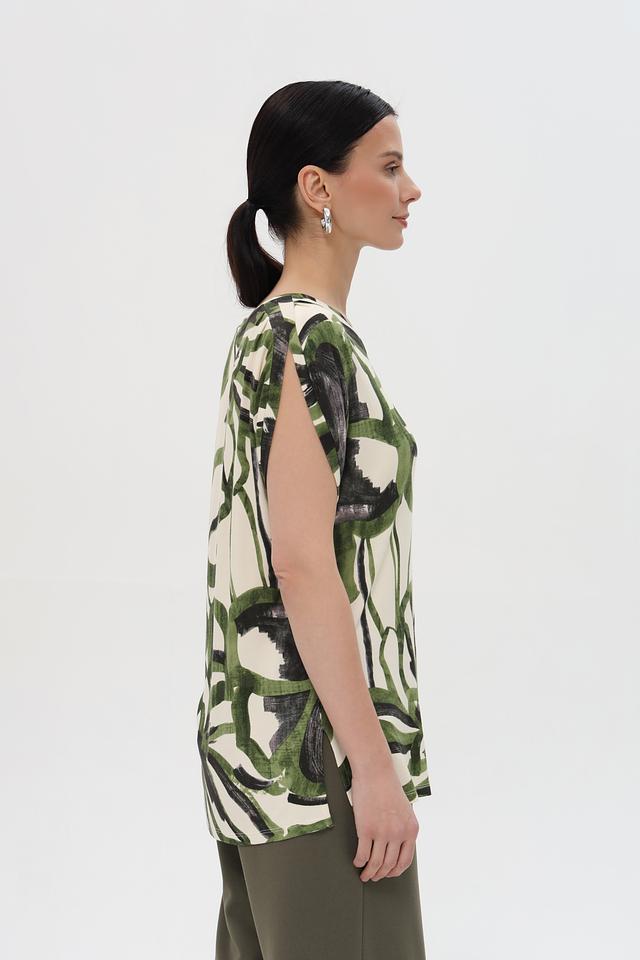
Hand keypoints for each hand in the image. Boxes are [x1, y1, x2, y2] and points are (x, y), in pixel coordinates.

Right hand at [350, 763, 419, 880]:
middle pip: (390, 865)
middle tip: (374, 877)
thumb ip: (403, 827)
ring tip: (364, 874)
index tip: (389, 874)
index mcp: (411, 829)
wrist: (375, 770)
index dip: (396, 871)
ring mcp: (382, 832)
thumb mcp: (404, 808)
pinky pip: (363, 854)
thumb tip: (397, 844)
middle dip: (381, 875)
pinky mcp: (366, 829)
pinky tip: (357, 862)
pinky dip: (359, 861)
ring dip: (369, 872)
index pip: (405, 860)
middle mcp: (399, 833)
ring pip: (376, 863)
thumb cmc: (387, 786)